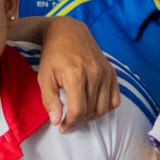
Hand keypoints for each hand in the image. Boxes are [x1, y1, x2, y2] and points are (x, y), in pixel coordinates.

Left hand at [34, 15, 118, 129]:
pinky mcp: (112, 73)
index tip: (62, 127)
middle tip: (68, 122)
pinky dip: (105, 108)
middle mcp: (95, 74)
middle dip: (79, 121)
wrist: (69, 32)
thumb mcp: (44, 76)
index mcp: (76, 75)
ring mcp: (106, 73)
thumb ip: (49, 100)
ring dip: (91, 117)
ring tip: (79, 115)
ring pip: (104, 108)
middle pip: (91, 111)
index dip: (70, 123)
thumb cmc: (53, 55)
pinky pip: (115, 100)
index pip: (78, 110)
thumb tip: (56, 121)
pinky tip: (93, 106)